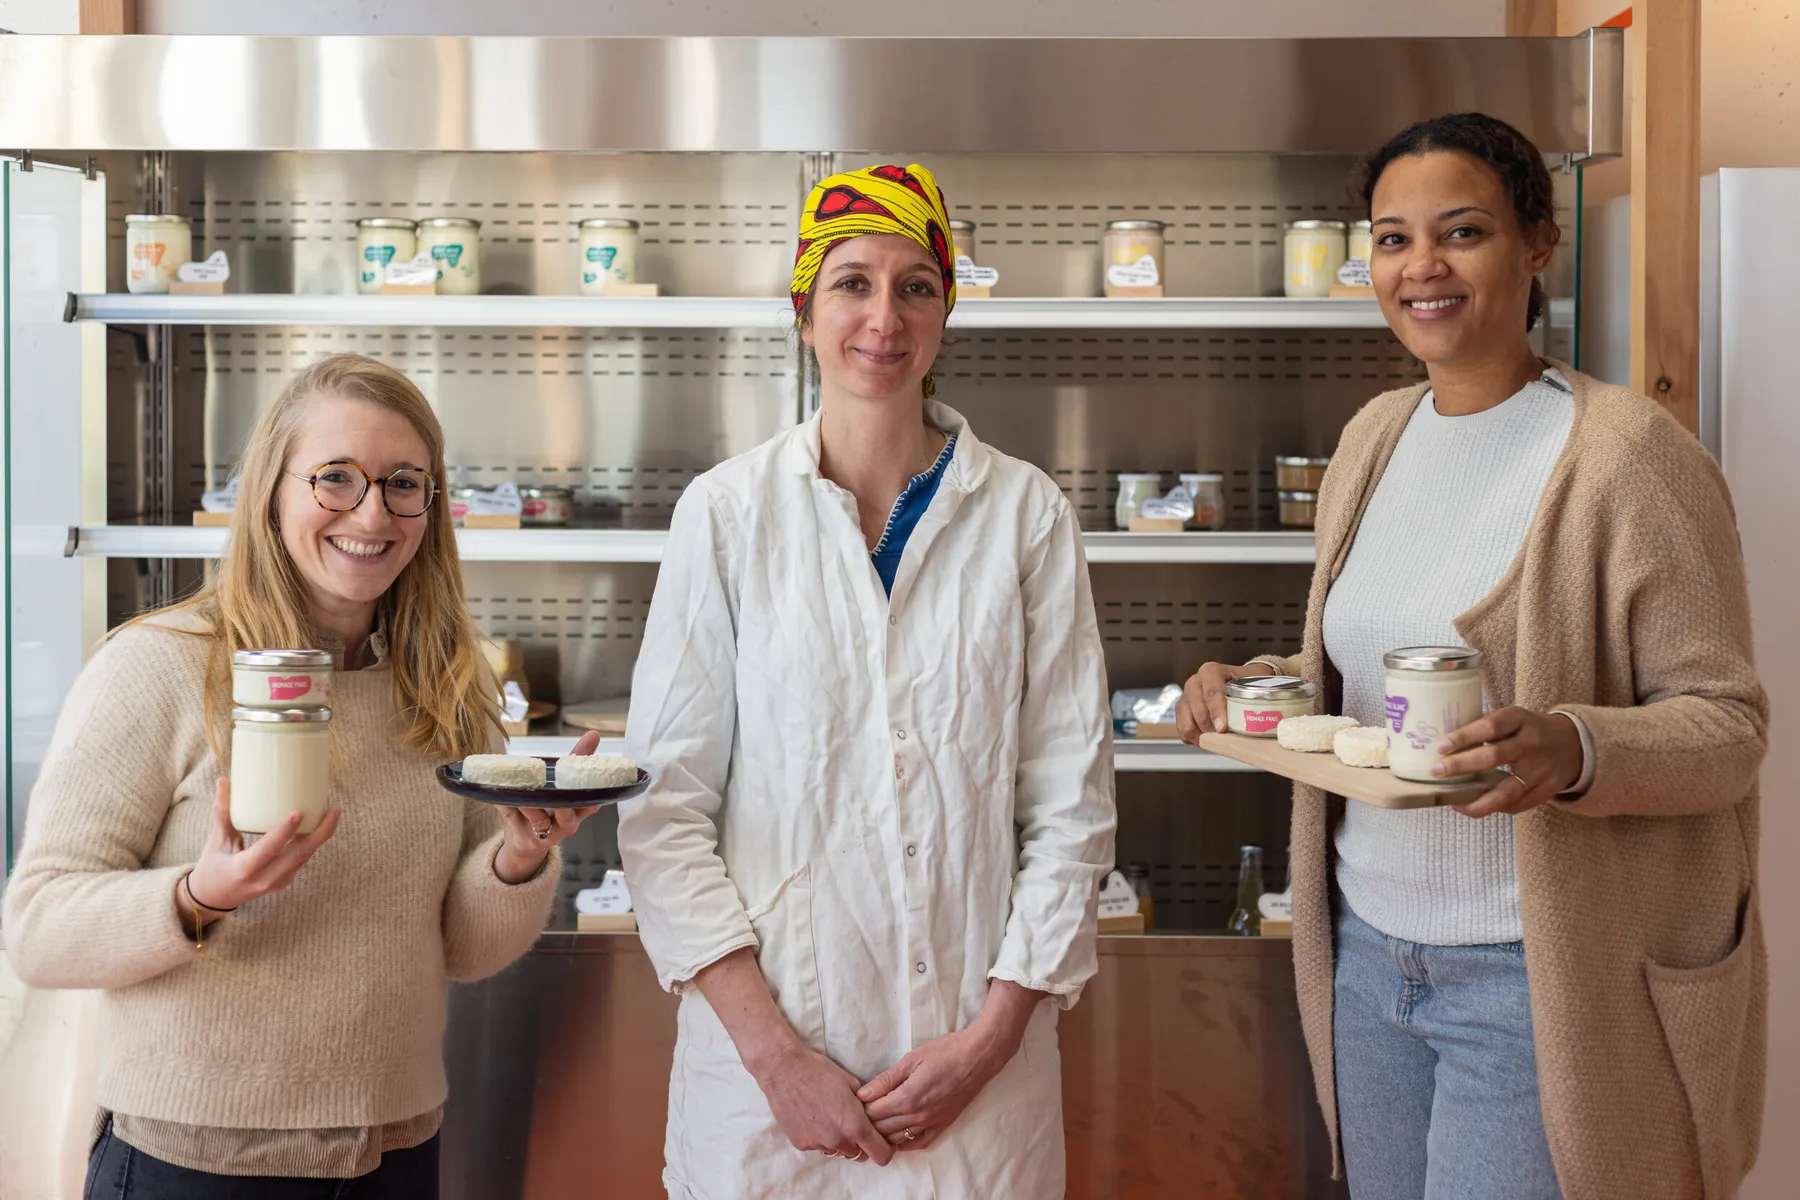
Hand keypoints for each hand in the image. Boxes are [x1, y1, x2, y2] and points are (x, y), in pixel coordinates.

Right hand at [178, 779, 341, 923]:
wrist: (214, 898)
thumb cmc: (212, 866)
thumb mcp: (216, 840)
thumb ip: (222, 811)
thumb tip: (224, 780)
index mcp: (243, 869)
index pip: (268, 850)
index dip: (284, 832)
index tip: (299, 812)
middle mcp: (263, 879)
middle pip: (299, 855)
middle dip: (320, 832)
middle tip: (334, 809)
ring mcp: (276, 883)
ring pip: (305, 857)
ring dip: (320, 836)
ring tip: (332, 812)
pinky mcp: (283, 882)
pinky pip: (302, 860)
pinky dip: (312, 843)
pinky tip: (321, 825)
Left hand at [494, 731, 602, 883]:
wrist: (526, 842)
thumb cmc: (549, 808)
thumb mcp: (564, 785)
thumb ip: (578, 760)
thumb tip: (593, 734)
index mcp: (579, 811)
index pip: (591, 803)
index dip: (591, 793)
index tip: (589, 776)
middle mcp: (567, 824)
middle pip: (567, 814)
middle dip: (561, 800)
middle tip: (554, 783)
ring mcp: (545, 833)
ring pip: (539, 817)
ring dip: (530, 803)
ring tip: (522, 788)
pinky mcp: (524, 836)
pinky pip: (513, 817)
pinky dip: (506, 804)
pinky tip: (499, 792)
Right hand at [751, 1042, 893, 1165]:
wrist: (785, 1070)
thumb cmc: (820, 1071)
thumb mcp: (852, 1083)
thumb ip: (866, 1105)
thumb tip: (874, 1114)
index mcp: (855, 1125)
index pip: (881, 1154)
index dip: (886, 1149)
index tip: (882, 1140)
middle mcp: (838, 1140)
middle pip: (859, 1155)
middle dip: (861, 1144)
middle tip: (853, 1124)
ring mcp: (818, 1144)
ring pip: (837, 1151)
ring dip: (839, 1141)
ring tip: (830, 1118)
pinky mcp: (801, 1144)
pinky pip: (818, 1146)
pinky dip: (820, 1137)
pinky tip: (813, 1117)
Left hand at [858, 1024, 1011, 1150]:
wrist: (978, 1057)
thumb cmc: (946, 1052)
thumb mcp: (912, 1059)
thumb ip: (886, 1080)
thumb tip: (863, 1093)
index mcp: (908, 1097)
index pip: (874, 1112)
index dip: (860, 1109)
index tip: (852, 1103)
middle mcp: (918, 1116)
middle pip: (883, 1128)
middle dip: (868, 1123)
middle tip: (858, 1115)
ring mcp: (932, 1122)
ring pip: (899, 1139)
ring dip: (883, 1135)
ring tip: (873, 1126)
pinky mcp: (943, 1124)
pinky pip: (920, 1142)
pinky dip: (906, 1144)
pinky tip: (896, 1140)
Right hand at [1177, 661, 1275, 741]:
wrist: (1241, 682)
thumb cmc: (1248, 683)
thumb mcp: (1254, 684)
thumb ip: (1258, 699)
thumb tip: (1270, 720)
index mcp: (1211, 671)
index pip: (1211, 692)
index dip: (1216, 711)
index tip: (1223, 728)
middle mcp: (1195, 682)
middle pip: (1198, 709)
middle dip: (1210, 728)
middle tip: (1224, 737)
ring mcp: (1186, 696)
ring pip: (1187, 721)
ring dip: (1202, 734)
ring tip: (1217, 739)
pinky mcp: (1182, 711)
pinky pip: (1183, 730)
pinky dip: (1195, 738)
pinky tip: (1208, 739)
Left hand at [1431, 707, 1583, 818]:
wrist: (1575, 743)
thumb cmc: (1530, 729)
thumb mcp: (1513, 718)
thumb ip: (1486, 727)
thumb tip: (1445, 743)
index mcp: (1520, 719)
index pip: (1491, 726)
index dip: (1464, 736)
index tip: (1440, 747)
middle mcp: (1532, 743)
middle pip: (1494, 757)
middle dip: (1461, 766)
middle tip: (1436, 771)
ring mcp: (1541, 769)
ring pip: (1507, 790)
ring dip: (1478, 800)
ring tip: (1455, 803)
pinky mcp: (1548, 789)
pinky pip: (1519, 805)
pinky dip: (1496, 808)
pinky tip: (1476, 806)